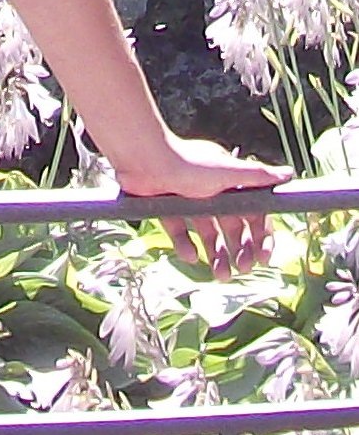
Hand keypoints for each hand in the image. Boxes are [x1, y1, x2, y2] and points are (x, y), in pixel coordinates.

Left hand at [113, 129, 290, 277]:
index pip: (252, 213)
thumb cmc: (188, 162)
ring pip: (208, 232)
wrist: (145, 160)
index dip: (260, 235)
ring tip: (220, 274)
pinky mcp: (167, 207)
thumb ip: (258, 176)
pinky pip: (180, 230)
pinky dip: (186, 244)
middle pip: (231, 226)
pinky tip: (192, 255)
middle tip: (243, 269)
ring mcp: (188, 200)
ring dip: (216, 254)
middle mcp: (210, 191)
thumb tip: (288, 174)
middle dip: (240, 249)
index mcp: (228, 182)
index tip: (264, 257)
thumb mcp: (228, 171)